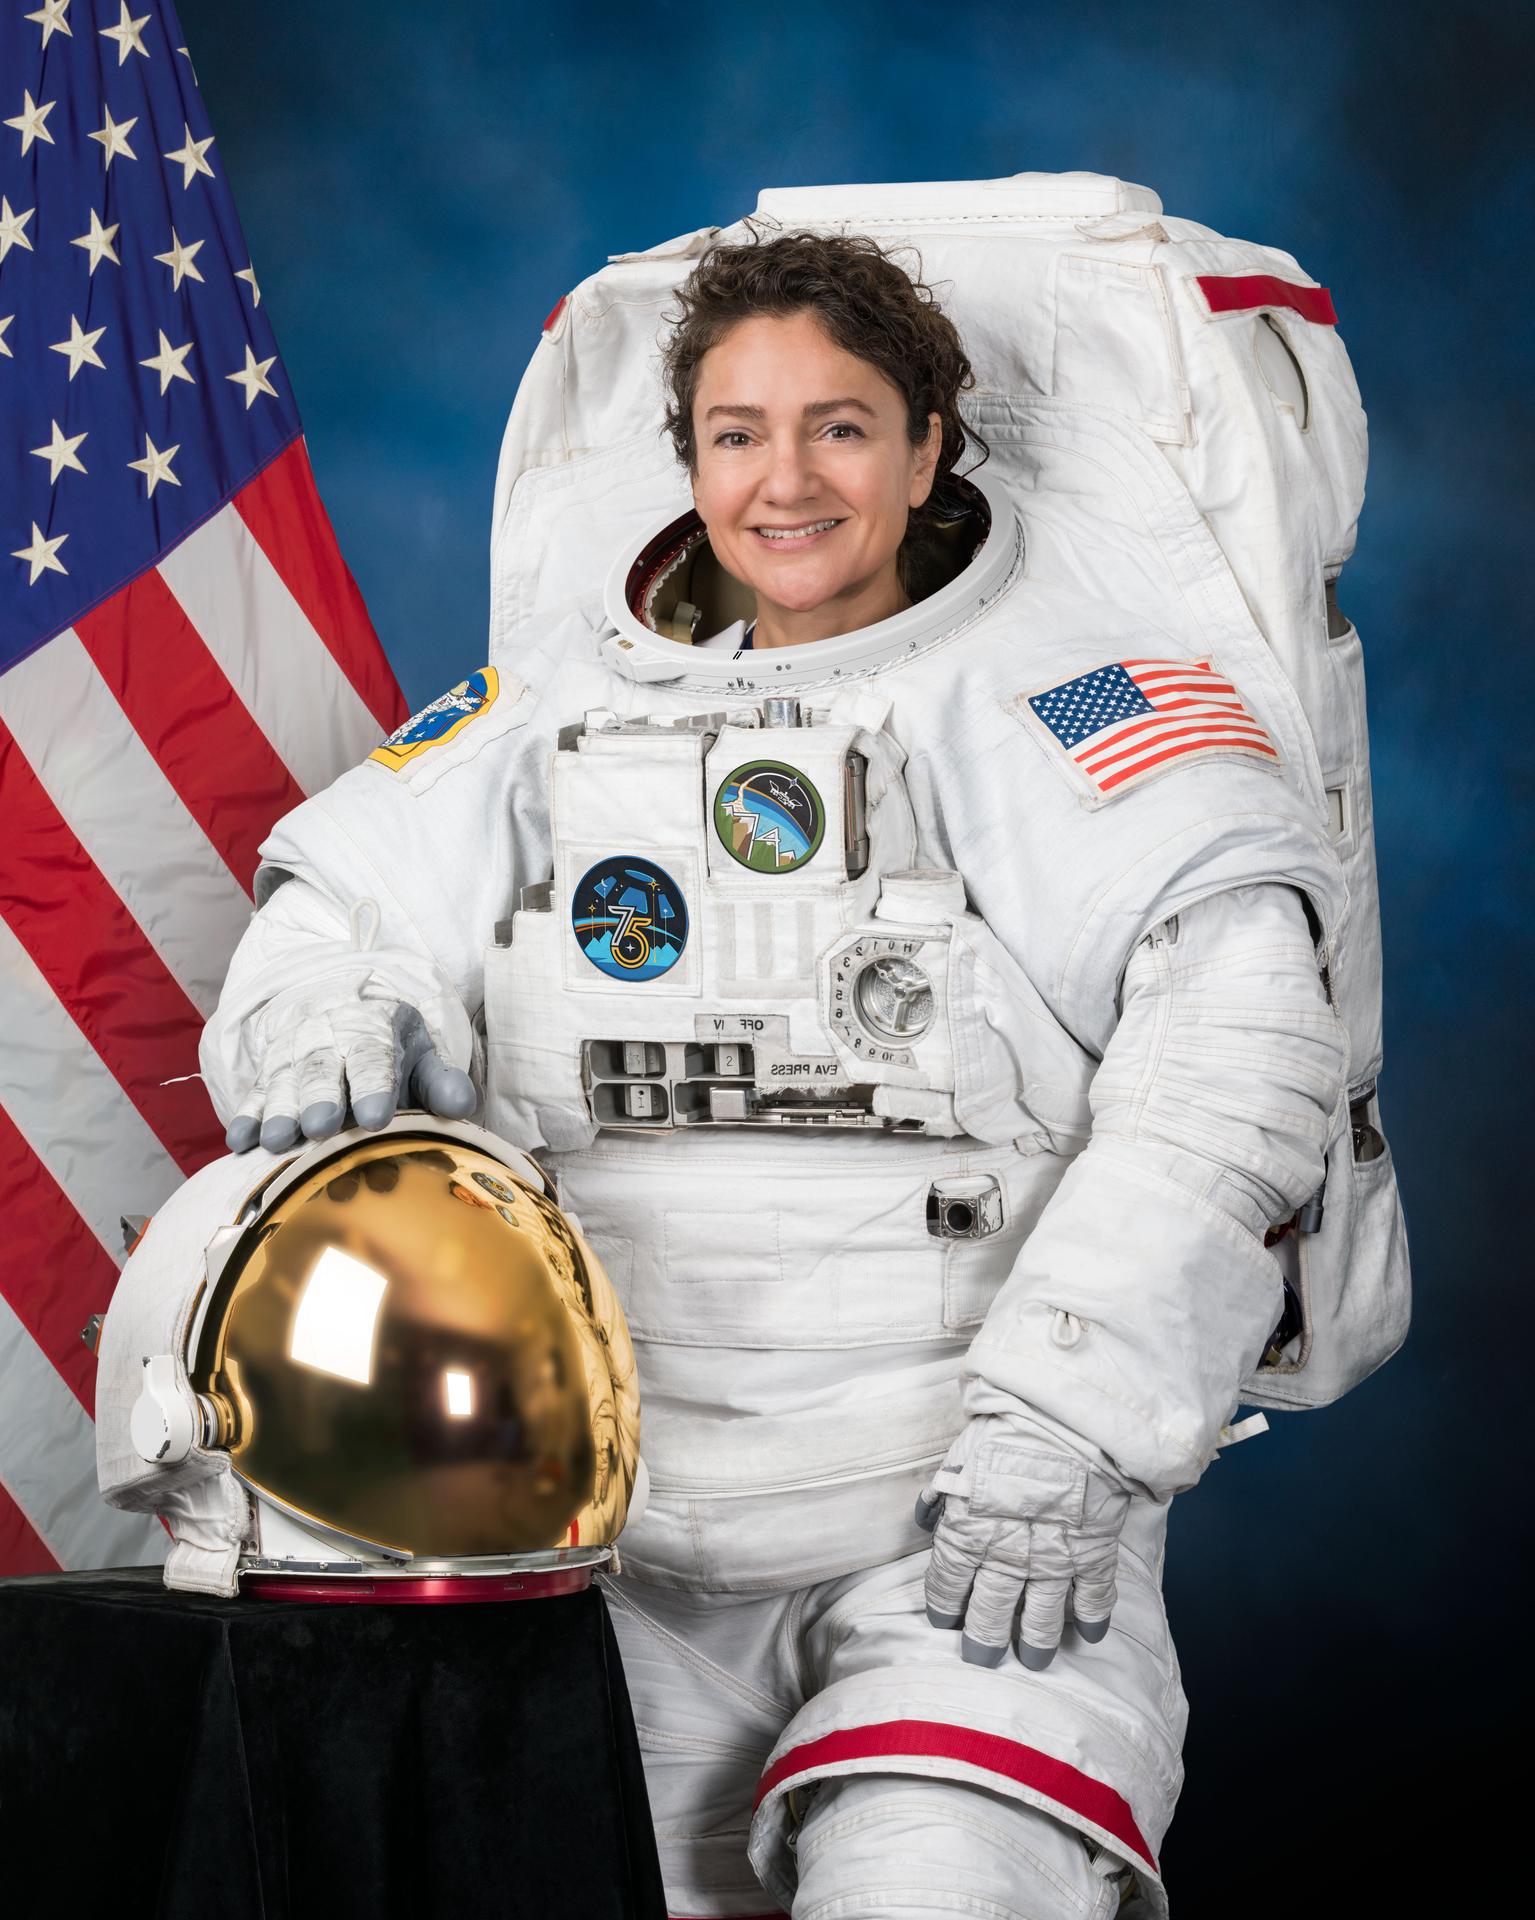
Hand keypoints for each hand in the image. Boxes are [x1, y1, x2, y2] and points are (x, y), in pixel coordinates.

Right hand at [225, 993, 473, 1152]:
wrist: (334, 1006)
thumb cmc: (387, 1043)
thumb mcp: (420, 1051)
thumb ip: (440, 1080)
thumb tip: (462, 1106)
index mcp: (371, 1032)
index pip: (373, 1059)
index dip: (374, 1088)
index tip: (376, 1119)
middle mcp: (326, 1040)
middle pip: (322, 1070)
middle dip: (320, 1100)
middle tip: (321, 1128)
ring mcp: (291, 1056)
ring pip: (283, 1083)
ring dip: (279, 1112)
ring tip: (277, 1142)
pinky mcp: (266, 1074)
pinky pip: (253, 1094)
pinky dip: (246, 1117)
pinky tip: (241, 1142)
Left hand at [917, 1414, 1129, 1670]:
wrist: (1064, 1419)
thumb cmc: (1005, 1429)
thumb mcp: (958, 1458)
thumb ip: (942, 1496)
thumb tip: (925, 1518)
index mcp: (968, 1532)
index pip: (948, 1585)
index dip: (945, 1607)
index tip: (944, 1622)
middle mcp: (1007, 1556)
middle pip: (990, 1611)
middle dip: (983, 1639)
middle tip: (980, 1659)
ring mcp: (1053, 1559)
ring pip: (1041, 1618)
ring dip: (1036, 1643)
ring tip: (1033, 1662)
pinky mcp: (1093, 1553)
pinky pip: (1093, 1597)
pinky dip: (1092, 1618)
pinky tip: (1089, 1634)